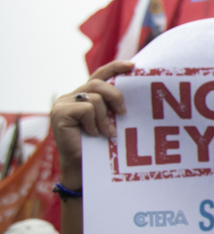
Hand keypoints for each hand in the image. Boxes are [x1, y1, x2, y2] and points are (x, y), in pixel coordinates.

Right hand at [50, 61, 133, 187]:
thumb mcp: (110, 120)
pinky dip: (94, 122)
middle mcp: (71, 96)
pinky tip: (93, 134)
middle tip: (124, 113)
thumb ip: (113, 105)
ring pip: (94, 97)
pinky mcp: (59, 113)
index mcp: (84, 95)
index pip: (99, 74)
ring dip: (105, 116)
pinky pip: (86, 108)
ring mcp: (63, 103)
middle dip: (115, 96)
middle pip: (97, 83)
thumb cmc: (100, 145)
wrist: (84, 167)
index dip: (115, 67)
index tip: (133, 66)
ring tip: (107, 132)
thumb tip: (134, 89)